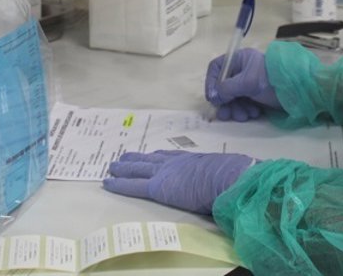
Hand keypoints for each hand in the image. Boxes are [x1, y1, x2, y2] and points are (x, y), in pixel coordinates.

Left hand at [102, 150, 254, 214]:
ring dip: (123, 168)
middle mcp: (175, 162)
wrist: (230, 177)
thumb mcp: (226, 173)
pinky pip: (134, 186)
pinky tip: (108, 183)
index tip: (149, 155)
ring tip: (112, 167)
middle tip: (123, 157)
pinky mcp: (158, 187)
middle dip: (135, 159)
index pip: (170, 157)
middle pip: (150, 160)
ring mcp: (165, 173)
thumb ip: (222, 176)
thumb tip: (234, 182)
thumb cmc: (234, 177)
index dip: (157, 157)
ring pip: (137, 169)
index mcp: (192, 160)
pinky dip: (119, 184)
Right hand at [204, 47, 280, 120]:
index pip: (216, 68)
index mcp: (239, 60)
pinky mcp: (255, 96)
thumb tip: (214, 97)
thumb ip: (227, 88)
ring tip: (244, 115)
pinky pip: (243, 104)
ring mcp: (248, 84)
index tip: (213, 98)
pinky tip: (254, 114)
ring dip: (235, 109)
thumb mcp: (247, 81)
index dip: (211, 82)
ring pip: (232, 98)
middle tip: (226, 114)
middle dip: (225, 102)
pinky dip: (245, 110)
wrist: (295, 90)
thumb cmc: (270, 79)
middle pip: (223, 87)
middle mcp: (241, 71)